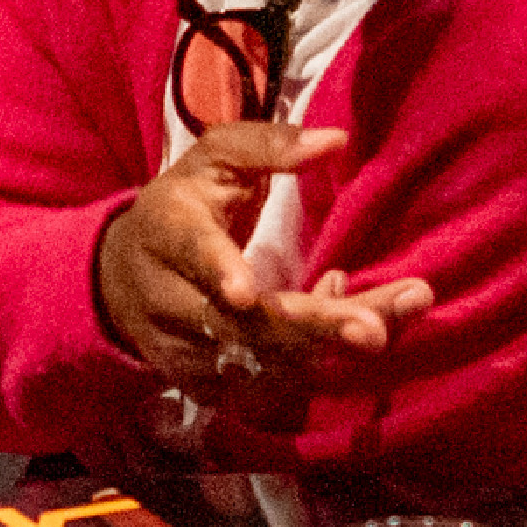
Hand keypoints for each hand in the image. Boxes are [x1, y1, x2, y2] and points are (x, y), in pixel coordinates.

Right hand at [90, 119, 436, 416]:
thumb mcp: (213, 160)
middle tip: (376, 329)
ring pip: (270, 361)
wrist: (120, 281)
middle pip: (245, 325)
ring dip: (341, 339)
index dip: (219, 272)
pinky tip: (360, 315)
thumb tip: (335, 141)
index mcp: (169, 232)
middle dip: (316, 327)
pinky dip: (324, 352)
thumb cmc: (183, 207)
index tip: (244, 292)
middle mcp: (172, 301)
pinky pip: (276, 380)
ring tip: (407, 304)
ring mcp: (187, 352)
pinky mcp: (208, 385)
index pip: (193, 254)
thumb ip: (268, 145)